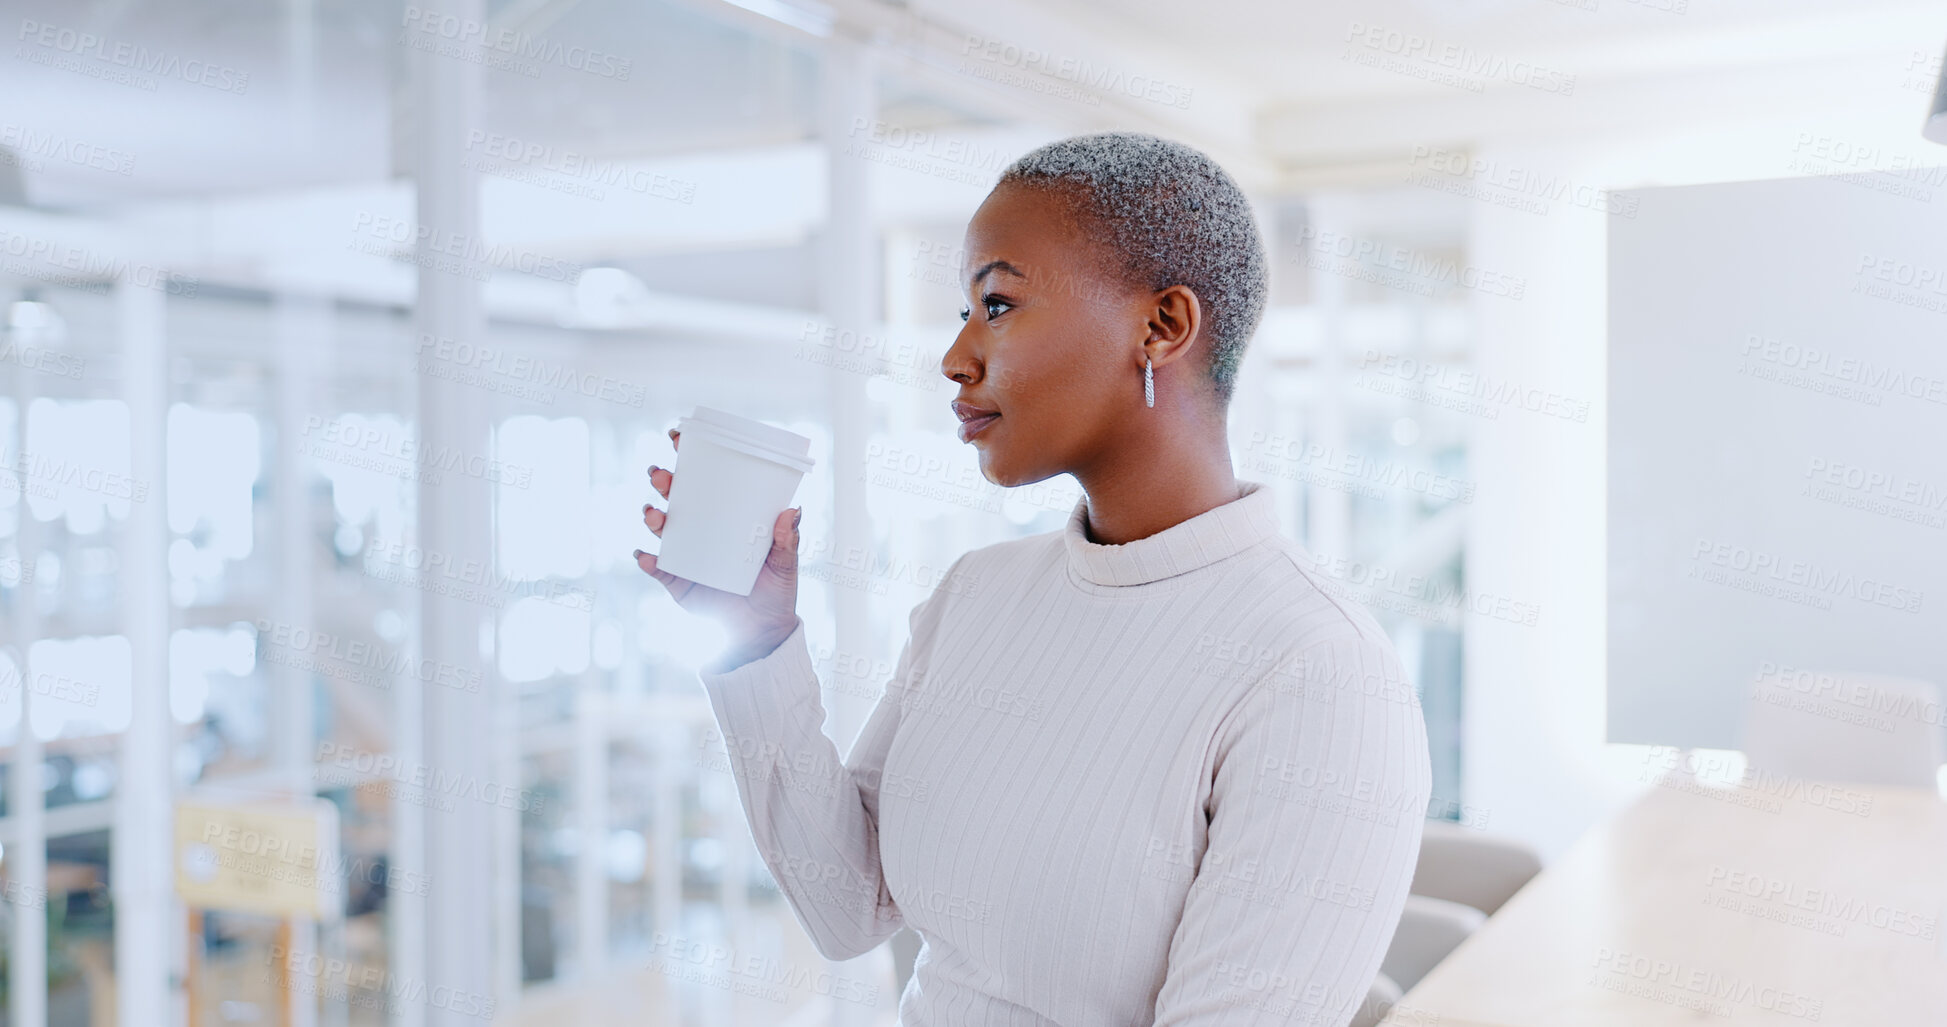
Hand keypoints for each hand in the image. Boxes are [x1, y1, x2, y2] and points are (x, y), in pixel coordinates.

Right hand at [635, 426, 802, 664]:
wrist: (762, 634)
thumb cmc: (776, 592)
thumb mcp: (785, 565)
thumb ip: (789, 541)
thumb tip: (793, 510)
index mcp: (726, 516)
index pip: (705, 479)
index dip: (688, 456)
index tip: (678, 437)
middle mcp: (701, 529)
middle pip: (676, 496)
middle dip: (664, 481)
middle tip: (661, 475)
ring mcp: (686, 554)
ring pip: (662, 528)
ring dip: (653, 516)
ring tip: (654, 513)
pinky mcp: (677, 582)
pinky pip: (657, 569)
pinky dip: (649, 561)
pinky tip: (646, 556)